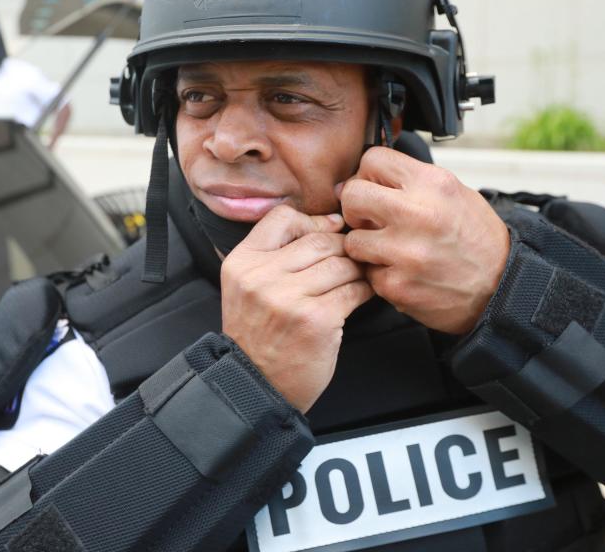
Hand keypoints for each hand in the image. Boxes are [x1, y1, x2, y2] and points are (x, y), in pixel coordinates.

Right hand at [221, 205, 373, 411]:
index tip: (328, 233)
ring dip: (355, 271)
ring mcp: (288, 298)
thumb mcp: (248, 287)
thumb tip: (331, 222)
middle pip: (319, 240)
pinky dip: (363, 292)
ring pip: (340, 264)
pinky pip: (353, 291)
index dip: (312, 222)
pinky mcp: (317, 320)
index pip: (283, 217)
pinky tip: (359, 297)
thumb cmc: (259, 335)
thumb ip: (277, 254)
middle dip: (341, 249)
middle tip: (349, 262)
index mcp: (242, 263)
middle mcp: (261, 277)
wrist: (255, 386)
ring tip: (354, 280)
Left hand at [338, 147, 509, 334]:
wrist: (502, 287)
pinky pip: (367, 272)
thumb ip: (410, 182)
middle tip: (371, 220)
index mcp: (433, 184)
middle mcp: (418, 215)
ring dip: (365, 246)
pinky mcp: (397, 285)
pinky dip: (379, 273)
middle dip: (356, 208)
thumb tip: (358, 179)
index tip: (375, 188)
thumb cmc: (476, 238)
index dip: (368, 175)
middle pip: (352, 195)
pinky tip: (403, 272)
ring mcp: (405, 253)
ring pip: (352, 240)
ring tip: (390, 250)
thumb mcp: (453, 193)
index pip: (373, 160)